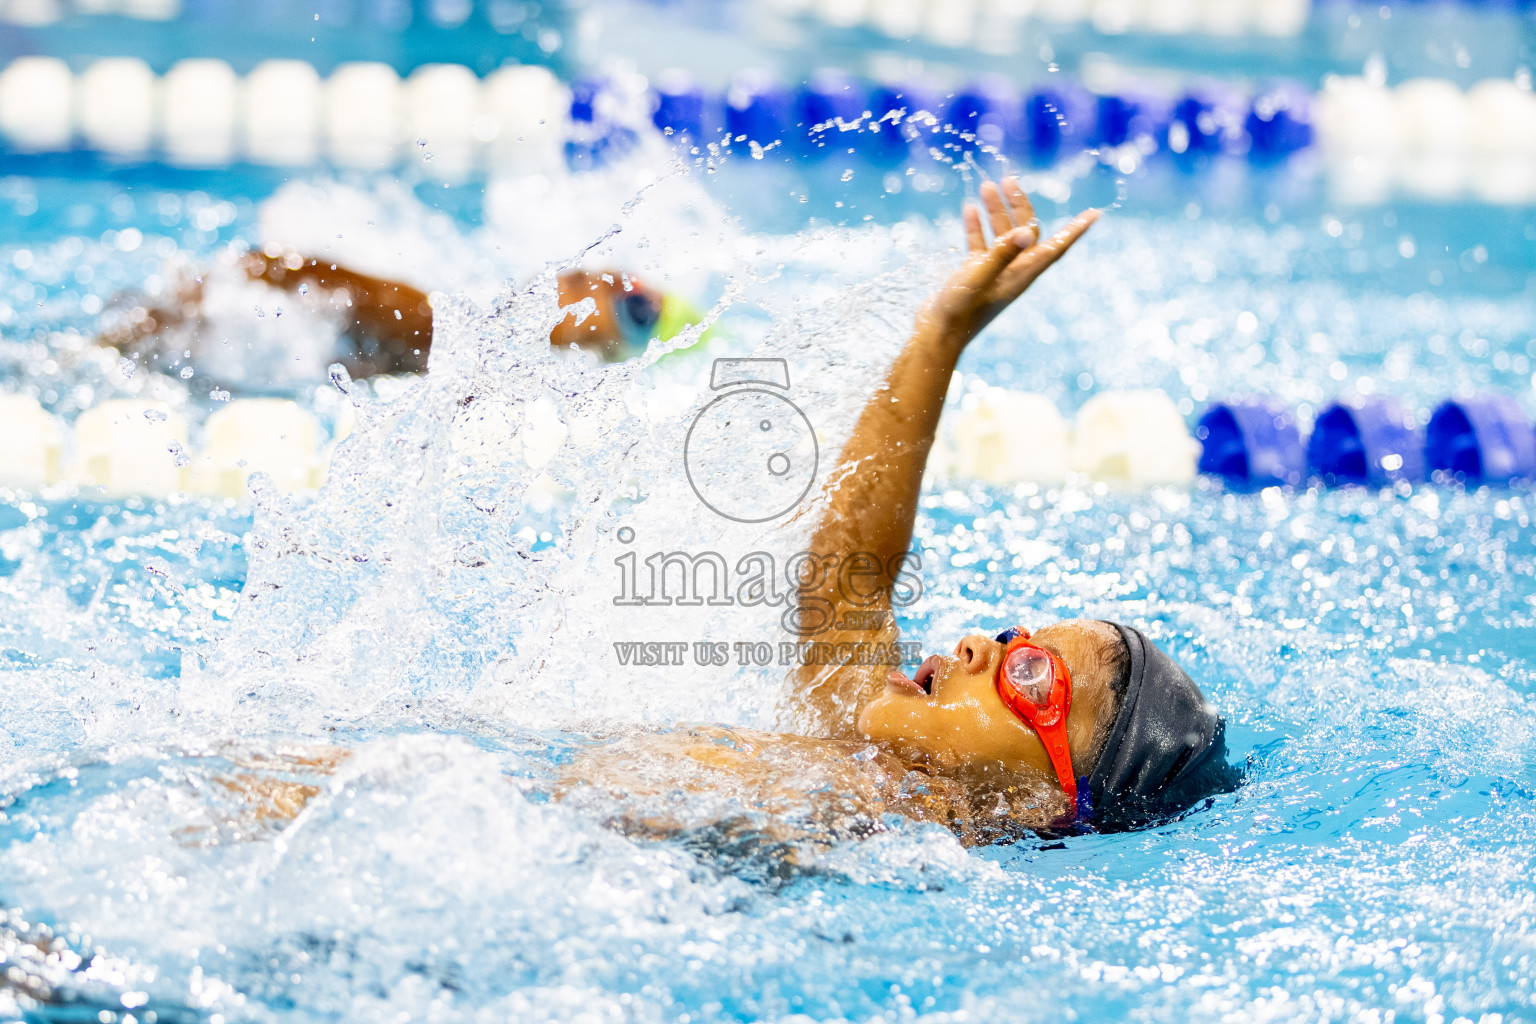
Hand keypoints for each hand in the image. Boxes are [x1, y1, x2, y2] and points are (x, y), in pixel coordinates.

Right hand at [916, 177, 1099, 349]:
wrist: (937, 333)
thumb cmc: (959, 309)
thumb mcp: (980, 276)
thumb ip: (1002, 252)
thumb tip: (1029, 230)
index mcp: (1022, 273)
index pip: (1056, 247)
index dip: (1076, 230)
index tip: (1094, 213)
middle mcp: (1012, 271)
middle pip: (1027, 231)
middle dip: (1019, 204)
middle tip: (1007, 179)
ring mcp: (994, 272)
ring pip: (1002, 234)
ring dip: (995, 210)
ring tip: (985, 186)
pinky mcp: (975, 273)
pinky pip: (981, 244)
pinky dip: (977, 226)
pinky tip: (969, 209)